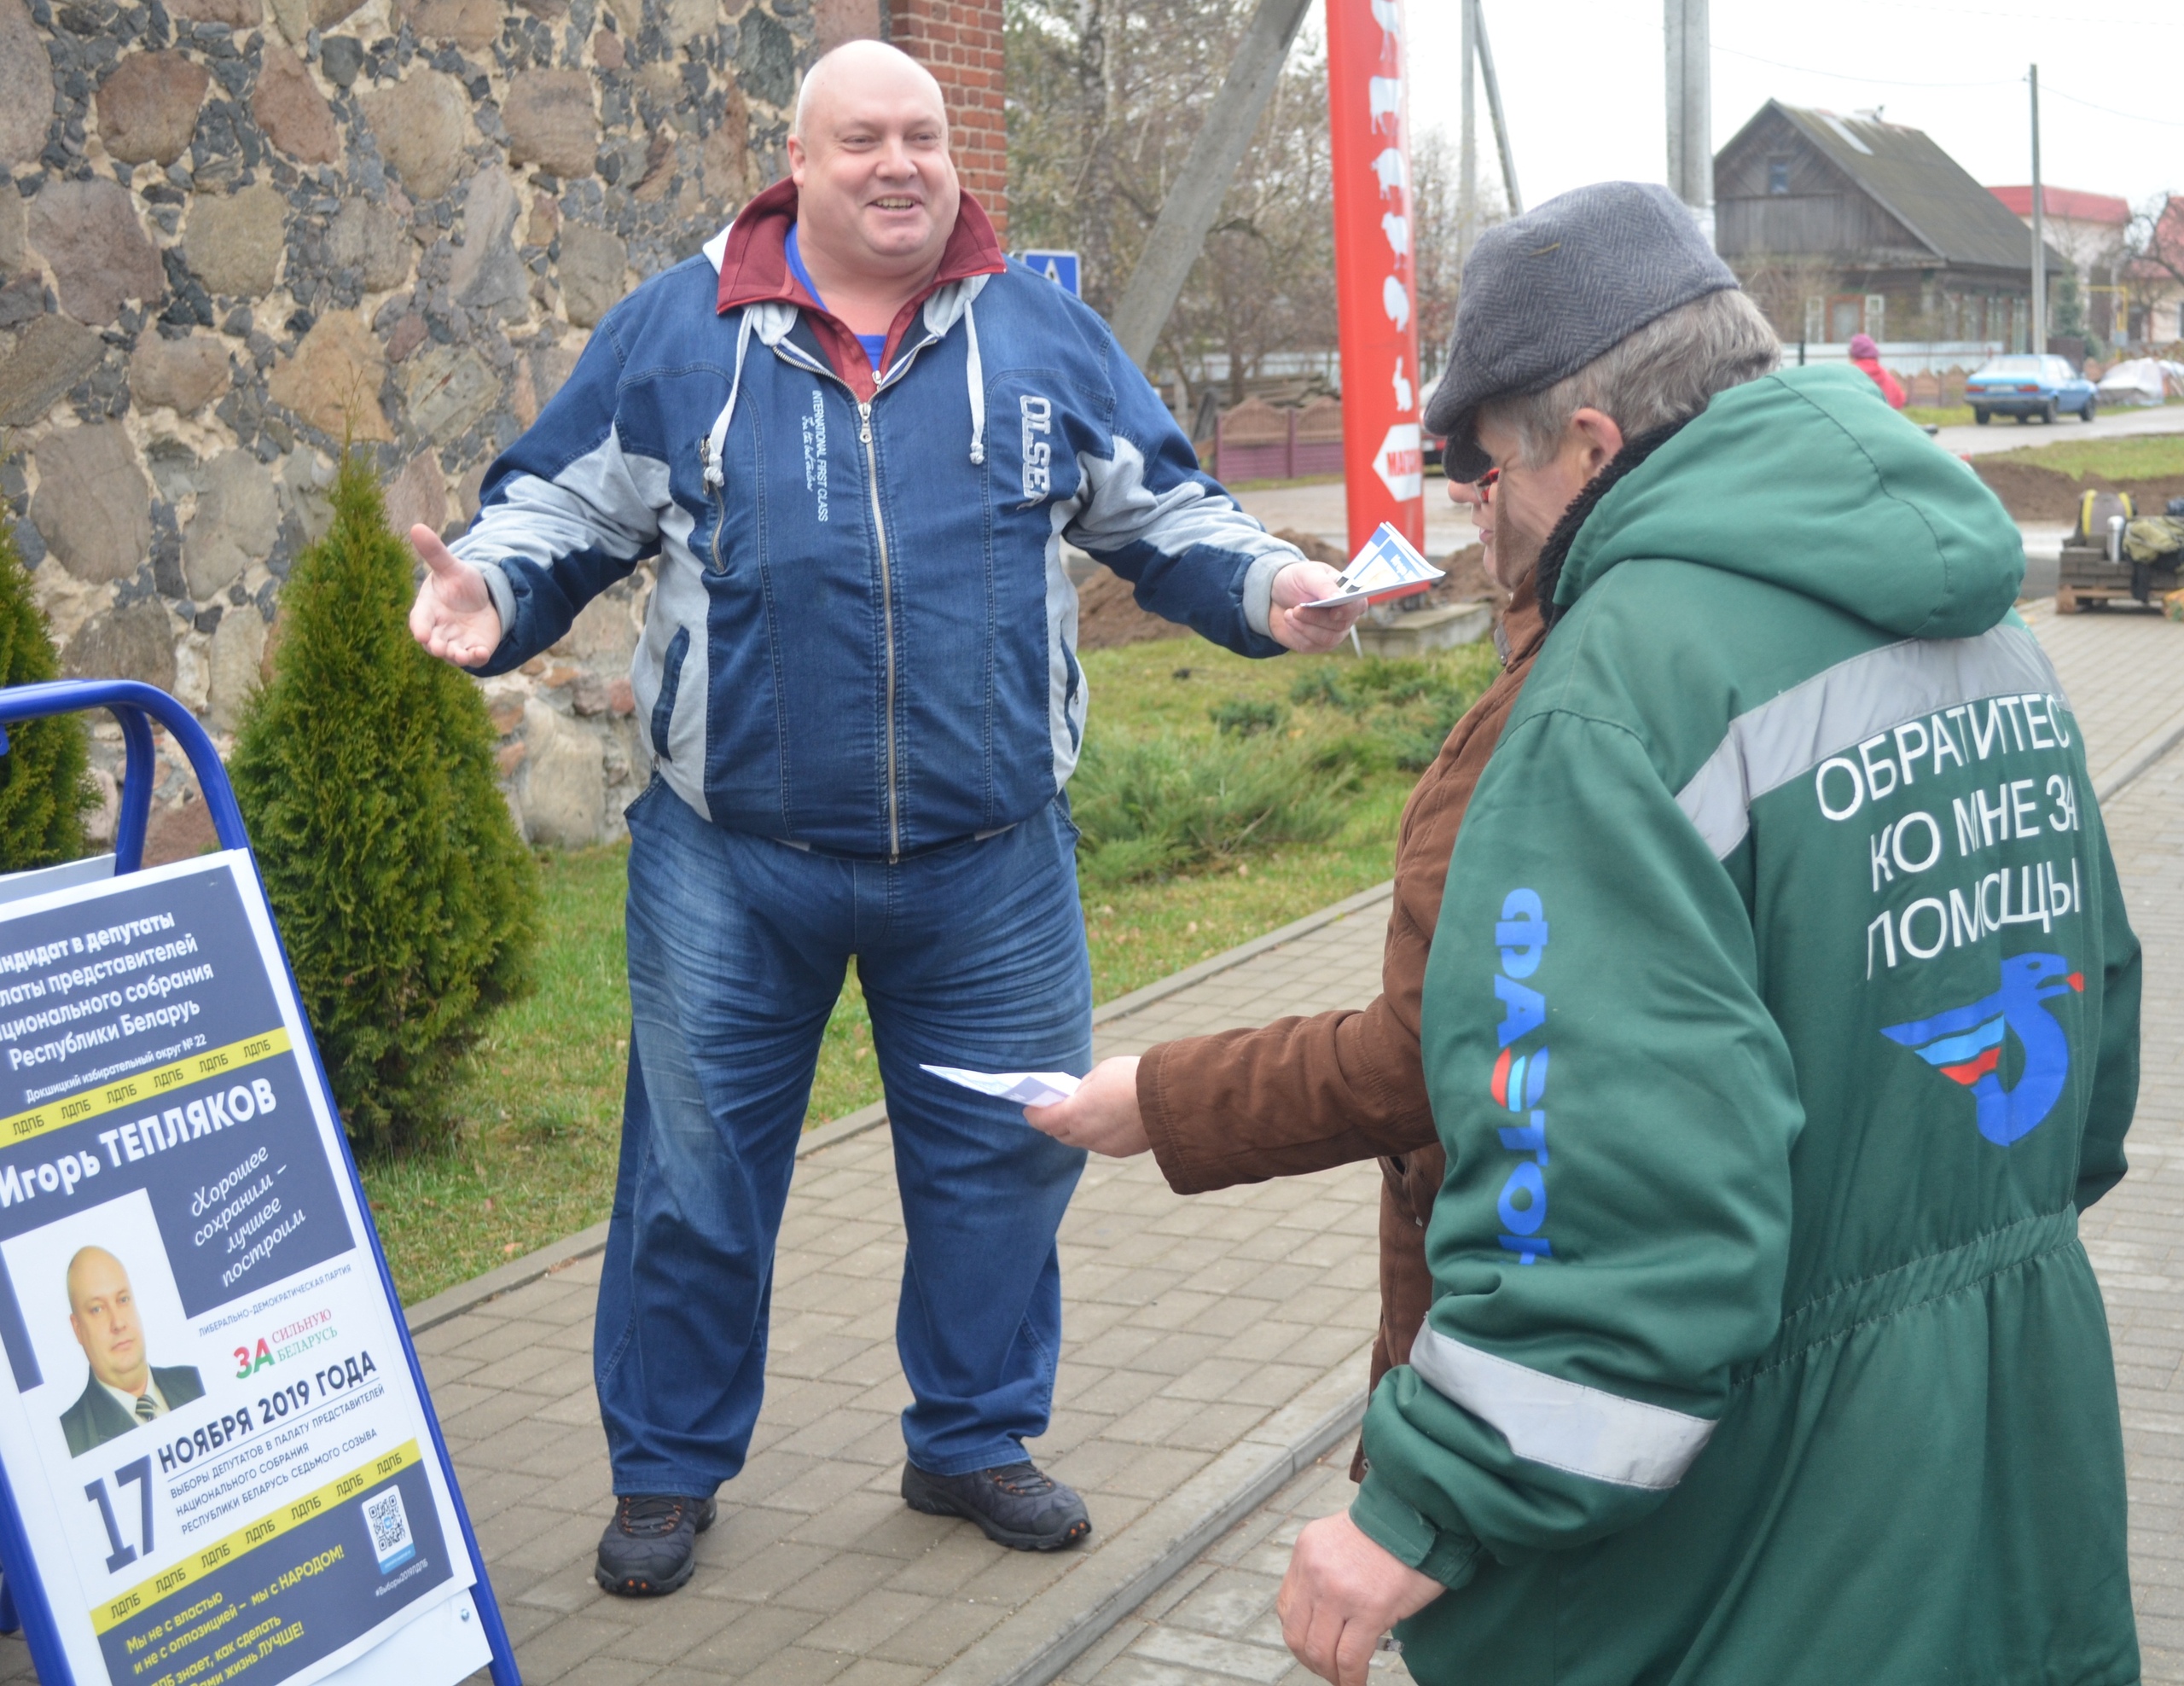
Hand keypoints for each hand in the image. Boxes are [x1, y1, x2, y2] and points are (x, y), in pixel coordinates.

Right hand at [407, 525, 502, 667]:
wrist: (482, 597)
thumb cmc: (459, 582)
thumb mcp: (451, 566)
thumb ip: (435, 552)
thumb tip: (416, 527)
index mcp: (428, 610)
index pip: (419, 621)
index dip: (420, 628)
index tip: (421, 634)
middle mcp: (439, 630)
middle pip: (433, 642)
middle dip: (436, 646)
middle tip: (439, 649)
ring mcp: (456, 641)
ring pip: (452, 654)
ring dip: (456, 656)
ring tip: (462, 656)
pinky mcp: (474, 647)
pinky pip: (474, 657)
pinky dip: (477, 657)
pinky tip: (482, 653)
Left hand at [1024, 1057, 1146, 1154]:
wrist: (1169, 1099)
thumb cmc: (1133, 1079)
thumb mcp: (1101, 1073)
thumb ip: (1085, 1087)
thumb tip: (1081, 1096)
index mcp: (1074, 1113)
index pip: (1043, 1120)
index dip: (1034, 1114)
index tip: (1030, 1109)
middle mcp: (1085, 1135)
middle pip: (1060, 1133)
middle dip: (1055, 1122)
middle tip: (1054, 1110)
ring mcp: (1104, 1146)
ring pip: (1081, 1140)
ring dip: (1077, 1129)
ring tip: (1080, 1115)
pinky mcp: (1121, 1151)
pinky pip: (1102, 1143)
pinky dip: (1098, 1133)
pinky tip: (1106, 1121)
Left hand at [1269, 560, 1366, 652]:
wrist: (1274, 595)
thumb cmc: (1296, 580)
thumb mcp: (1307, 574)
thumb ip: (1324, 585)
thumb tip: (1339, 598)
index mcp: (1346, 594)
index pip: (1359, 606)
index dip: (1349, 611)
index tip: (1333, 612)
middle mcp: (1343, 616)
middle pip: (1340, 626)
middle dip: (1316, 618)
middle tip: (1297, 609)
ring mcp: (1331, 632)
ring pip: (1327, 639)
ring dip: (1305, 627)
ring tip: (1289, 613)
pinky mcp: (1315, 644)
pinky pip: (1310, 645)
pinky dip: (1296, 633)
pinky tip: (1289, 621)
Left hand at [1278, 1512, 1443, 1685]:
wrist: (1423, 1515)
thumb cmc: (1392, 1529)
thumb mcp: (1341, 1539)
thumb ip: (1327, 1571)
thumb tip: (1325, 1615)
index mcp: (1307, 1550)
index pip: (1287, 1606)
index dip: (1300, 1634)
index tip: (1314, 1647)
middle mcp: (1316, 1570)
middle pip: (1297, 1634)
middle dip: (1311, 1661)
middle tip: (1329, 1669)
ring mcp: (1340, 1591)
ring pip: (1319, 1651)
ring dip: (1331, 1673)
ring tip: (1345, 1678)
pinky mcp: (1370, 1609)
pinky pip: (1350, 1658)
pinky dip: (1351, 1680)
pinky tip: (1358, 1683)